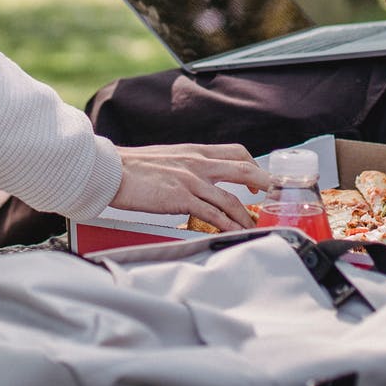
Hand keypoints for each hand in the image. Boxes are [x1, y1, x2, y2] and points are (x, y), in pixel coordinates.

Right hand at [110, 143, 269, 231]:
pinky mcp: (181, 199)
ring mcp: (191, 180)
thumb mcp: (166, 158)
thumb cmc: (131, 167)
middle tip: (275, 197)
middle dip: (265, 184)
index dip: (253, 165)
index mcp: (194, 151)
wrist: (110, 169)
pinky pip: (213, 216)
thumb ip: (185, 166)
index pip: (236, 152)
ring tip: (255, 228)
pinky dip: (227, 226)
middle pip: (244, 169)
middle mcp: (197, 163)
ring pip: (231, 200)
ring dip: (247, 217)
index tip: (258, 179)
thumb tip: (193, 179)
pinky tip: (234, 234)